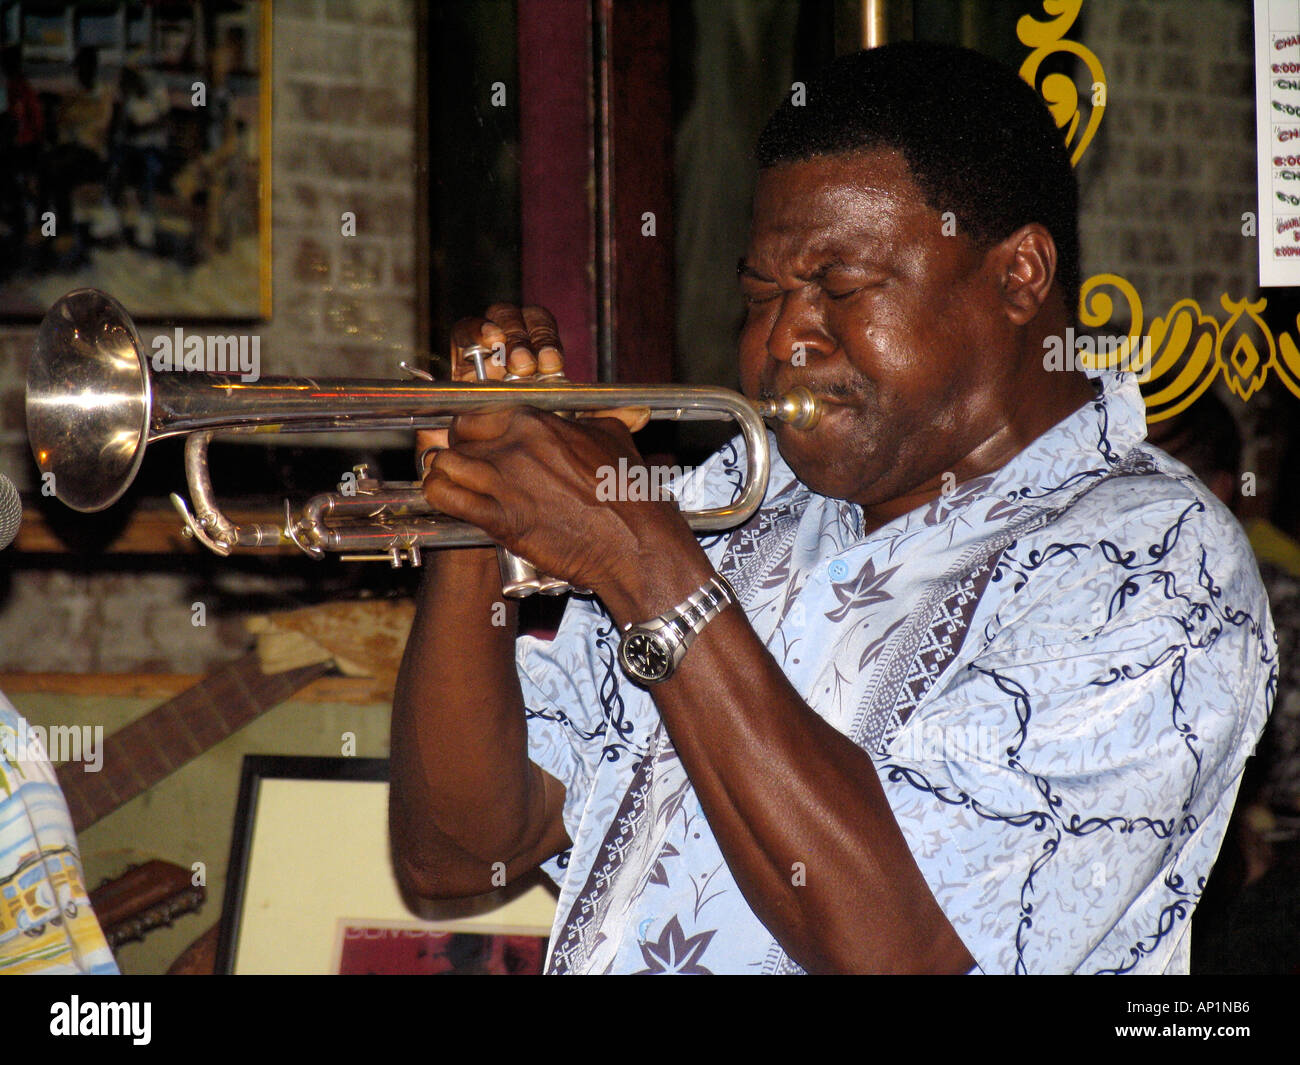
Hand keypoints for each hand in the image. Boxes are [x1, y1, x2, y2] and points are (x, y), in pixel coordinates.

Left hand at [418, 305, 685, 593]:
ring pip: (446, 462)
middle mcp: (516, 444)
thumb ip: (596, 418)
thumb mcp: (614, 436)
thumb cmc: (629, 492)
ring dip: (447, 472)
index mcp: (537, 420)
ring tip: (456, 483)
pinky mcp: (500, 518)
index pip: (483, 411)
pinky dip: (440, 496)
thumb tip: (602, 412)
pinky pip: (446, 497)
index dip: (478, 427)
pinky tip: (449, 500)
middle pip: (460, 434)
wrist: (635, 542)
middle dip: (461, 447)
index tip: (481, 439)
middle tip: (472, 465)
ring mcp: (504, 480)